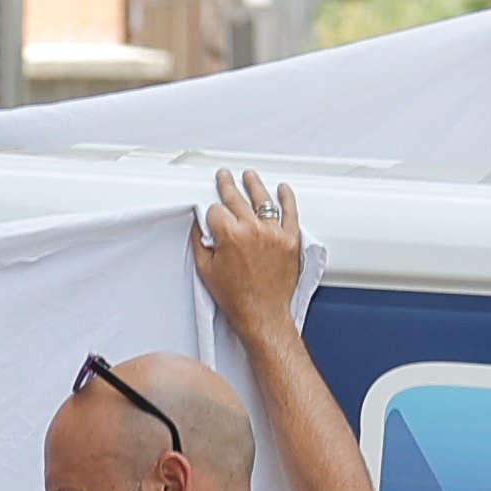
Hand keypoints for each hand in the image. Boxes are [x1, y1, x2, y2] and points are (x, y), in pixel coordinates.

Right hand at [195, 166, 304, 346]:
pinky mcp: (290, 240)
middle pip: (236, 198)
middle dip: (227, 185)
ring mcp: (274, 233)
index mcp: (230, 235)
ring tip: (249, 176)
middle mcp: (252, 229)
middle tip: (224, 177)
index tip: (212, 217)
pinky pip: (290, 213)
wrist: (262, 313)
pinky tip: (283, 189)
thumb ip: (200, 242)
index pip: (216, 210)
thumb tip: (200, 225)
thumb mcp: (206, 270)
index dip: (211, 213)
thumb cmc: (236, 297)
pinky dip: (287, 198)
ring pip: (263, 200)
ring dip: (254, 184)